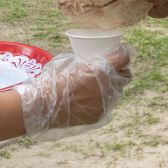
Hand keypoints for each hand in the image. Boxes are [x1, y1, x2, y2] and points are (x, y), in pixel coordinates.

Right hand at [15, 43, 132, 141]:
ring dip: (112, 87)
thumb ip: (89, 63)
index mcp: (101, 70)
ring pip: (118, 92)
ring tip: (99, 85)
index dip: (123, 54)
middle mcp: (107, 87)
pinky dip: (102, 100)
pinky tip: (90, 99)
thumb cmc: (53, 80)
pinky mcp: (99, 115)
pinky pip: (107, 105)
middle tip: (110, 69)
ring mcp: (104, 103)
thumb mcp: (72, 63)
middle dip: (120, 71)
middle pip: (126, 76)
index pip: (124, 57)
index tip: (120, 53)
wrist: (42, 106)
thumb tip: (97, 61)